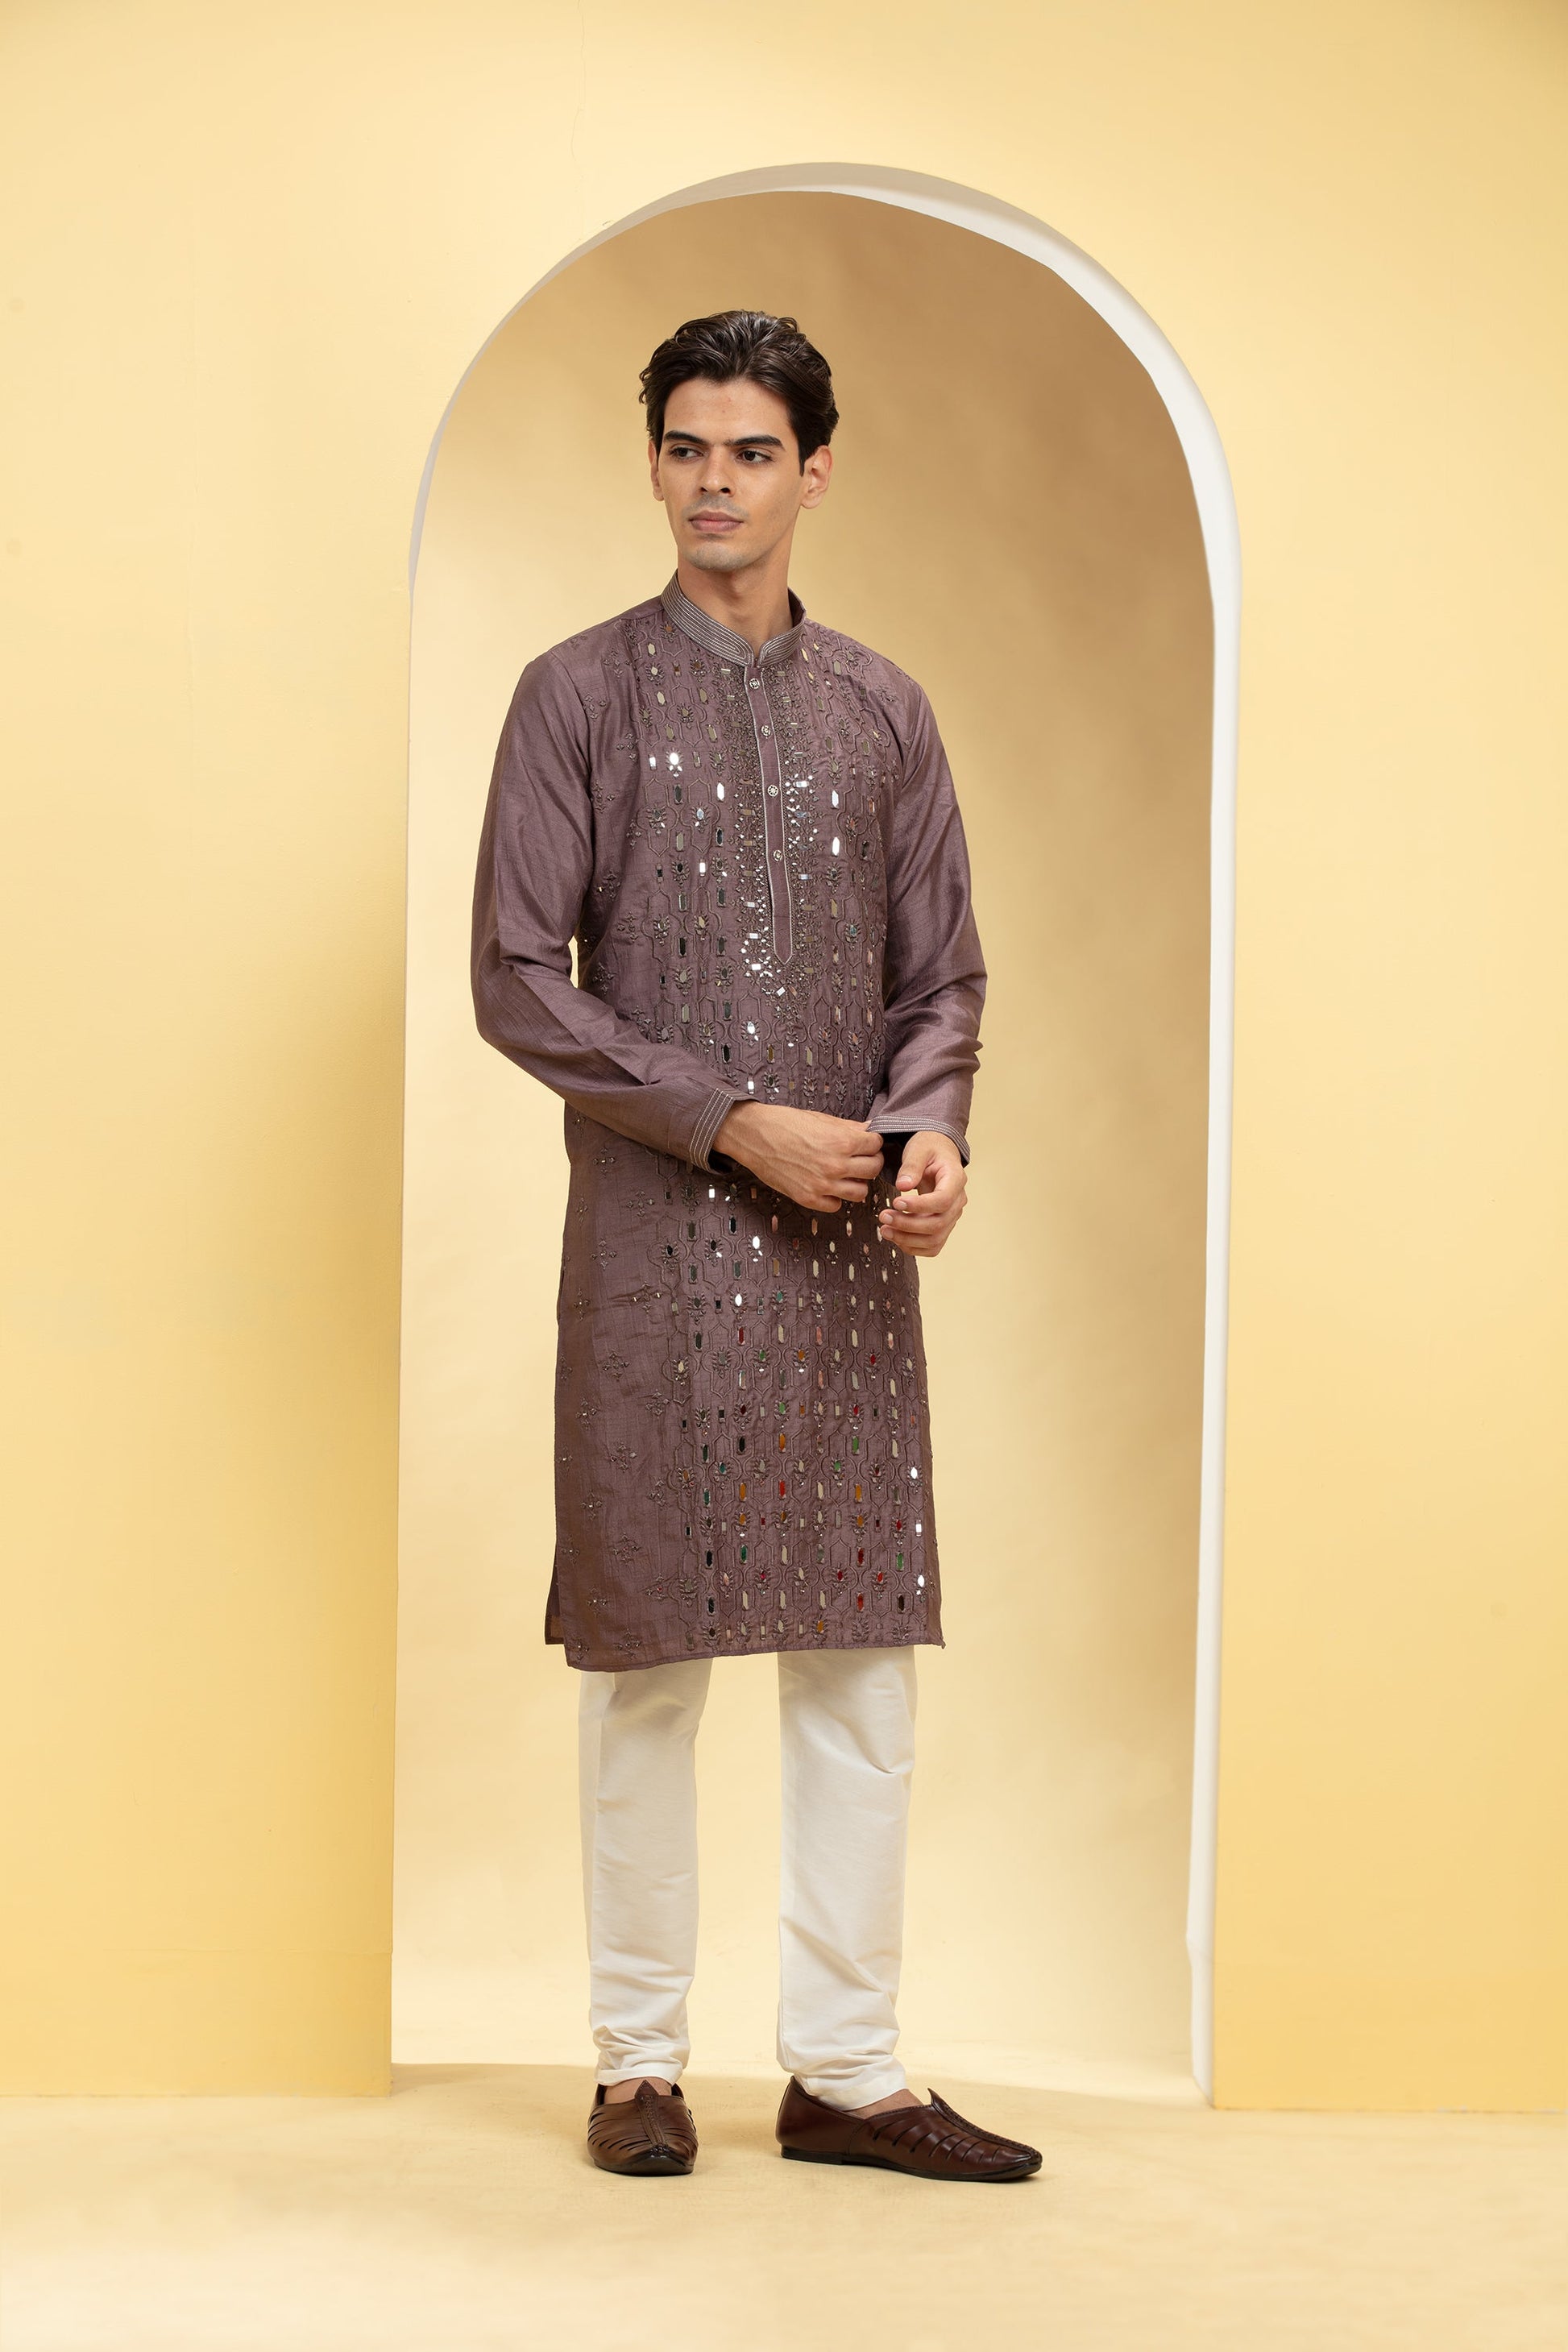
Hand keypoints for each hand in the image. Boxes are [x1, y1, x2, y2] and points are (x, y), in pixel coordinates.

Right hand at [714, 1102, 884, 1213]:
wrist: (754, 1135)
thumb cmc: (785, 1123)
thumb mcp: (821, 1119)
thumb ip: (849, 1127)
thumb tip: (869, 1129)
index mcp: (842, 1142)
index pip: (876, 1145)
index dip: (872, 1142)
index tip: (866, 1142)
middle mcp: (836, 1165)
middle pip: (873, 1170)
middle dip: (870, 1161)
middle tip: (860, 1158)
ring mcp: (823, 1185)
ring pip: (860, 1192)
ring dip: (856, 1183)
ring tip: (845, 1174)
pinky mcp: (808, 1198)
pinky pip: (836, 1205)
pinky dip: (835, 1197)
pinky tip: (827, 1185)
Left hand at [876, 1132, 966, 1256]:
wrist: (937, 1153)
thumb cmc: (929, 1148)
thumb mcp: (919, 1149)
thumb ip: (911, 1165)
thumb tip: (902, 1185)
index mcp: (956, 1179)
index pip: (942, 1201)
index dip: (919, 1206)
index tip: (896, 1202)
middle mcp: (957, 1201)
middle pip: (937, 1224)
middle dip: (907, 1225)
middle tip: (884, 1216)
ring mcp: (951, 1215)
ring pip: (934, 1239)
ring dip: (907, 1239)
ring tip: (885, 1229)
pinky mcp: (942, 1225)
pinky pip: (932, 1245)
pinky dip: (913, 1246)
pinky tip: (895, 1236)